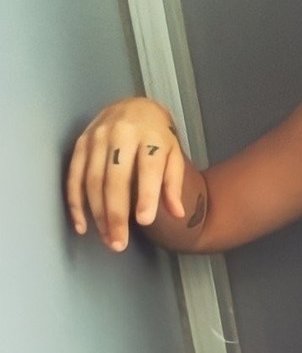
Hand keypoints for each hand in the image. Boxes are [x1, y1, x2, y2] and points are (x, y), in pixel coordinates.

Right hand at [66, 97, 186, 250]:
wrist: (135, 108)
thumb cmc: (159, 138)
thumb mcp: (174, 156)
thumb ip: (173, 184)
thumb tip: (177, 213)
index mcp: (150, 137)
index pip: (148, 169)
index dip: (146, 195)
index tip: (144, 222)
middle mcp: (121, 135)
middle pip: (115, 179)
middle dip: (116, 214)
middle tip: (119, 244)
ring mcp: (96, 138)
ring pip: (92, 181)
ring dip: (97, 214)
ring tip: (108, 239)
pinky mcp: (80, 144)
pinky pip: (74, 176)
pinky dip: (76, 203)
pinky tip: (83, 225)